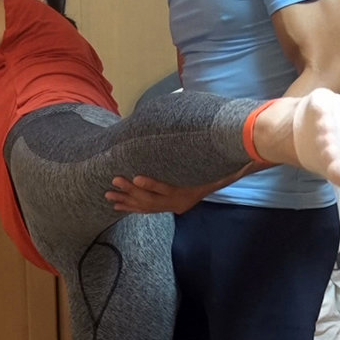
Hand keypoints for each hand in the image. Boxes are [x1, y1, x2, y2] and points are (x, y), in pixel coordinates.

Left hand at [104, 163, 260, 214]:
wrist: (229, 172)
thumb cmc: (218, 162)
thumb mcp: (212, 158)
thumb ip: (203, 152)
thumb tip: (196, 129)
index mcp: (190, 191)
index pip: (168, 189)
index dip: (152, 185)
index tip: (136, 177)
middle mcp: (181, 201)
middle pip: (152, 199)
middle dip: (131, 191)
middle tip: (114, 181)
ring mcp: (175, 205)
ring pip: (147, 206)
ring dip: (127, 201)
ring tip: (110, 196)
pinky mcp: (170, 206)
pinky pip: (149, 209)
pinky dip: (133, 207)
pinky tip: (119, 206)